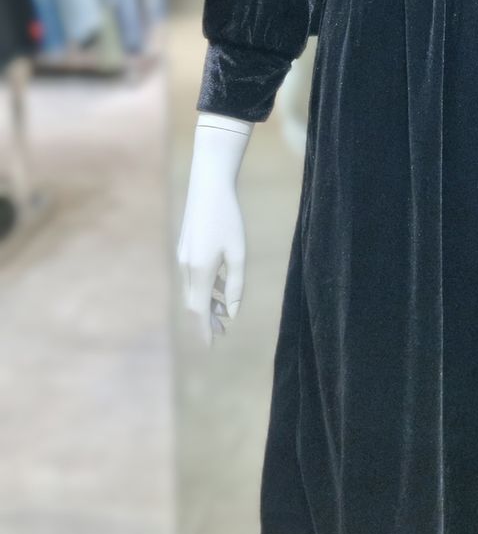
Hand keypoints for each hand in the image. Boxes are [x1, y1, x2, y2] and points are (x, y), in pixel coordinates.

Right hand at [176, 117, 251, 346]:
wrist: (208, 186)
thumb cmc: (228, 219)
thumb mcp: (238, 254)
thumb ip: (235, 285)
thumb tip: (232, 312)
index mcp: (200, 270)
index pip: (199, 311)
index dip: (204, 330)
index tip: (210, 347)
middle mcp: (187, 267)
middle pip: (194, 304)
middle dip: (207, 321)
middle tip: (221, 335)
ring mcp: (184, 257)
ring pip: (194, 290)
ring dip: (208, 304)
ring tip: (225, 315)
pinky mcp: (185, 248)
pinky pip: (194, 277)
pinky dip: (205, 288)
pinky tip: (220, 290)